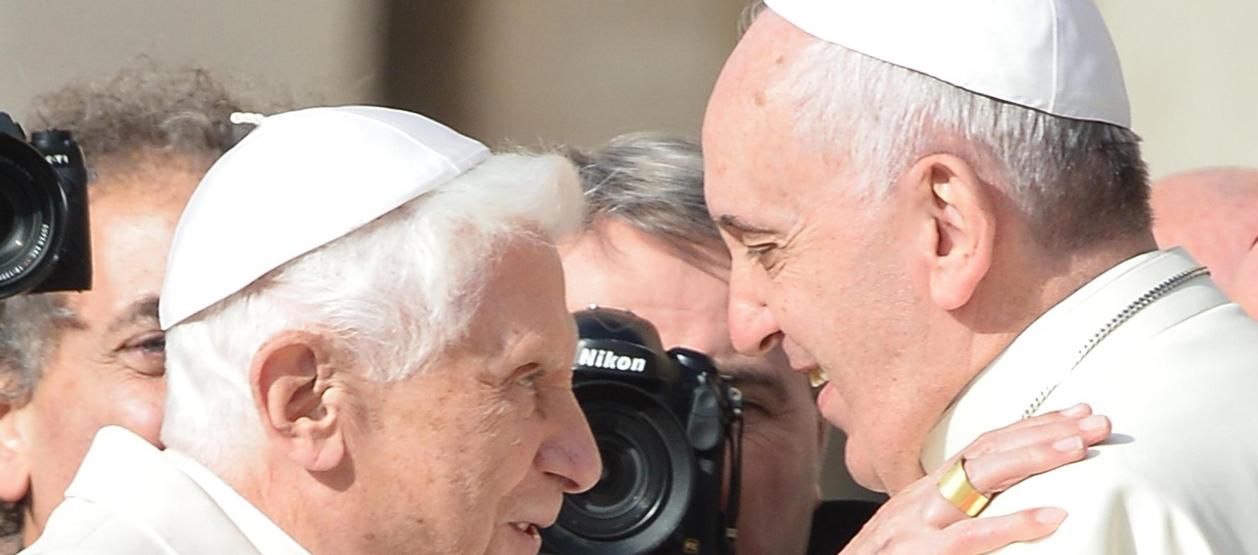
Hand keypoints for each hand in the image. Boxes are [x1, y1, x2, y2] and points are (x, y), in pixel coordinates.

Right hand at [840, 403, 1110, 553]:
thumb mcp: (913, 533)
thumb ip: (950, 516)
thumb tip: (991, 505)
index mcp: (924, 491)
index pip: (983, 446)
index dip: (1029, 427)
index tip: (1074, 414)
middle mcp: (921, 498)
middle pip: (988, 451)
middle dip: (1044, 431)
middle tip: (1096, 421)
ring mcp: (919, 524)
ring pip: (982, 479)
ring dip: (1034, 459)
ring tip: (1079, 449)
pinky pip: (974, 537)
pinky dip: (1014, 524)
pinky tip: (1053, 517)